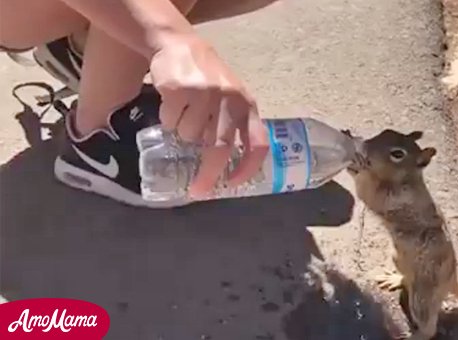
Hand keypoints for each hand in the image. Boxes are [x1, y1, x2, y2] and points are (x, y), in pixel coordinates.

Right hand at [149, 36, 268, 198]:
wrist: (181, 45)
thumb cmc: (210, 79)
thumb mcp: (231, 99)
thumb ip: (234, 126)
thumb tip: (227, 168)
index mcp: (247, 105)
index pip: (257, 143)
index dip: (248, 168)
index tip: (233, 183)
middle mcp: (229, 100)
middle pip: (220, 147)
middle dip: (208, 173)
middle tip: (198, 189)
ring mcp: (204, 94)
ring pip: (190, 136)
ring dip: (183, 134)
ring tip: (184, 114)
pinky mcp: (179, 89)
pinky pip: (170, 122)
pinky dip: (168, 120)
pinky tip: (173, 104)